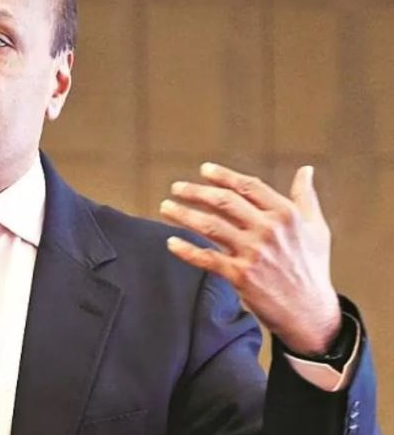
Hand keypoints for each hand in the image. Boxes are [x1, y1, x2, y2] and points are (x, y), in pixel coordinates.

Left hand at [159, 162, 341, 355]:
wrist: (310, 314)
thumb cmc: (312, 268)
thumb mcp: (317, 228)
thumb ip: (306, 197)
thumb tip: (306, 170)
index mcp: (285, 215)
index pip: (248, 187)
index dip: (224, 176)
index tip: (204, 170)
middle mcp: (268, 230)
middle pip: (224, 202)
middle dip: (196, 192)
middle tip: (176, 187)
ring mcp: (253, 253)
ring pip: (210, 226)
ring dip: (184, 214)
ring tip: (166, 207)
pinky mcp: (240, 275)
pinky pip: (206, 258)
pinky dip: (186, 250)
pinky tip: (171, 243)